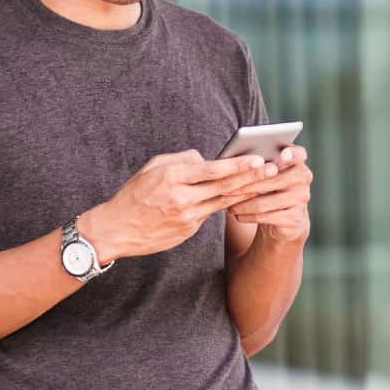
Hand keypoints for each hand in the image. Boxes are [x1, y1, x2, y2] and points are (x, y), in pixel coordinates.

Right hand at [79, 149, 278, 262]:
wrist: (117, 230)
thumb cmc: (134, 193)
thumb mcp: (152, 167)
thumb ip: (182, 160)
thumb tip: (207, 158)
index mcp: (172, 178)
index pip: (212, 170)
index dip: (237, 165)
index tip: (256, 159)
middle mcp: (181, 199)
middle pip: (223, 187)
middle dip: (251, 178)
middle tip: (273, 170)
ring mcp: (186, 218)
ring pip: (223, 202)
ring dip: (247, 192)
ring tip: (267, 183)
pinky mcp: (188, 231)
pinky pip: (212, 213)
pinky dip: (230, 205)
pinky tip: (246, 197)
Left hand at [227, 146, 312, 242]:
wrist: (285, 217)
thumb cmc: (269, 188)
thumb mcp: (267, 174)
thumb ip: (258, 164)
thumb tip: (232, 161)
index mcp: (298, 162)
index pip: (299, 153)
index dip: (292, 154)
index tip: (283, 155)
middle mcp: (303, 178)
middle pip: (272, 179)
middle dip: (245, 184)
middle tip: (225, 188)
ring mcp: (301, 198)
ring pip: (265, 201)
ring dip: (242, 204)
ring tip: (227, 204)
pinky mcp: (295, 217)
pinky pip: (266, 216)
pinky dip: (248, 216)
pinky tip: (238, 215)